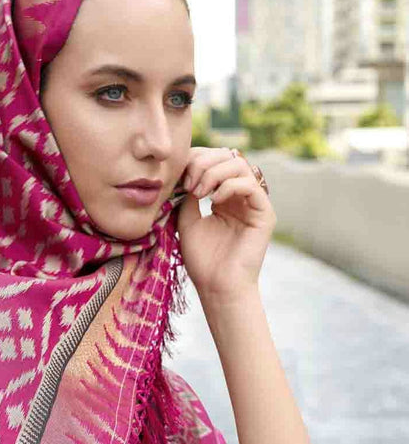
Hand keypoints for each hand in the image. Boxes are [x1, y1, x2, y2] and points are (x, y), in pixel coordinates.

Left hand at [176, 147, 275, 300]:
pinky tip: (213, 201)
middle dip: (203, 163)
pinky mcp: (264, 214)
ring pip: (239, 165)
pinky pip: (251, 186)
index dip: (196, 159)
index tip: (178, 177)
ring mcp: (254, 203)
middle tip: (188, 183)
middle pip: (227, 156)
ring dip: (214, 172)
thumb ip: (188, 193)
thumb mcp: (187, 220)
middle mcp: (240, 196)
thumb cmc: (202, 260)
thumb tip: (187, 171)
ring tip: (199, 192)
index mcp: (223, 196)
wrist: (217, 287)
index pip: (214, 160)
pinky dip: (229, 186)